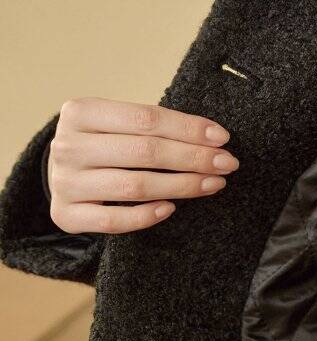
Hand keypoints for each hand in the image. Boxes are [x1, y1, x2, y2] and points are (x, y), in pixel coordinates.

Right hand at [47, 97, 237, 233]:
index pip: (146, 119)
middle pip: (144, 152)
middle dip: (193, 158)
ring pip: (134, 187)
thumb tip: (213, 138)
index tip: (223, 138)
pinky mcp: (66, 215)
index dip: (188, 129)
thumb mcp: (116, 126)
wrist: (59, 175)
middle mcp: (67, 146)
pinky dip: (147, 215)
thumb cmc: (101, 148)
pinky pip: (115, 221)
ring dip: (182, 186)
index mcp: (80, 112)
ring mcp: (65, 183)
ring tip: (213, 184)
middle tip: (227, 164)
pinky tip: (171, 209)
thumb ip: (152, 128)